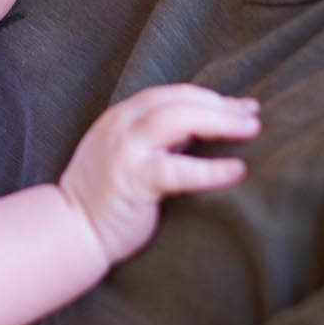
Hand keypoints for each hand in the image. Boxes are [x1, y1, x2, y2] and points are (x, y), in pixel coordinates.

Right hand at [57, 84, 258, 267]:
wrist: (70, 230)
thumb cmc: (106, 197)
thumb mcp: (129, 153)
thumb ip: (159, 138)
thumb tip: (206, 129)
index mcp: (123, 116)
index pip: (172, 94)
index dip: (211, 98)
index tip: (242, 107)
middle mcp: (122, 125)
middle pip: (178, 99)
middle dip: (220, 105)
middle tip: (253, 116)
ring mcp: (125, 151)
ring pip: (177, 119)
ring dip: (219, 121)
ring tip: (251, 129)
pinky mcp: (133, 181)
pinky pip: (177, 169)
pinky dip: (210, 169)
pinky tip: (236, 171)